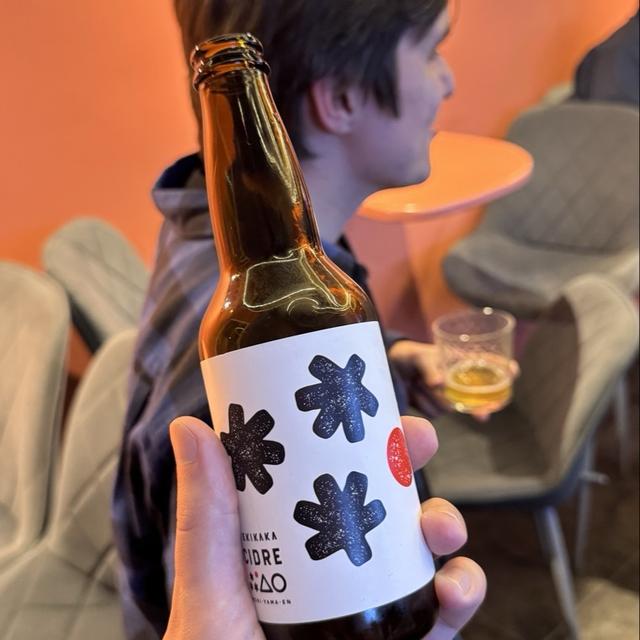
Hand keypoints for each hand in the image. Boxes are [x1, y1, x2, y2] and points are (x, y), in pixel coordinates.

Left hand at [164, 415, 485, 639]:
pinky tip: (457, 587)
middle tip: (418, 440)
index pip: (323, 476)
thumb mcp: (208, 592)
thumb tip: (188, 427)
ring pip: (421, 550)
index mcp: (290, 544)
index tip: (370, 406)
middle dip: (407, 465)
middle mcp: (335, 569)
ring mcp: (372, 609)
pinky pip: (444, 614)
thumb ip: (205, 519)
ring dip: (444, 524)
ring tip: (441, 526)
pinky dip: (462, 593)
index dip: (351, 437)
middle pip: (380, 502)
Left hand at [389, 340, 518, 420]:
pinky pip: (435, 414)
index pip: (490, 364)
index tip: (513, 371)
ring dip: (432, 397)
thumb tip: (439, 383)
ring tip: (417, 382)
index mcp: (462, 362)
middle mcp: (460, 381)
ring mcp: (449, 396)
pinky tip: (414, 392)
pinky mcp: (436, 408)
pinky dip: (423, 404)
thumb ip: (429, 368)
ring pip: (451, 407)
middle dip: (482, 406)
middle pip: (480, 397)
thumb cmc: (411, 357)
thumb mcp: (419, 357)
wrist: (392, 371)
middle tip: (483, 414)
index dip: (504, 367)